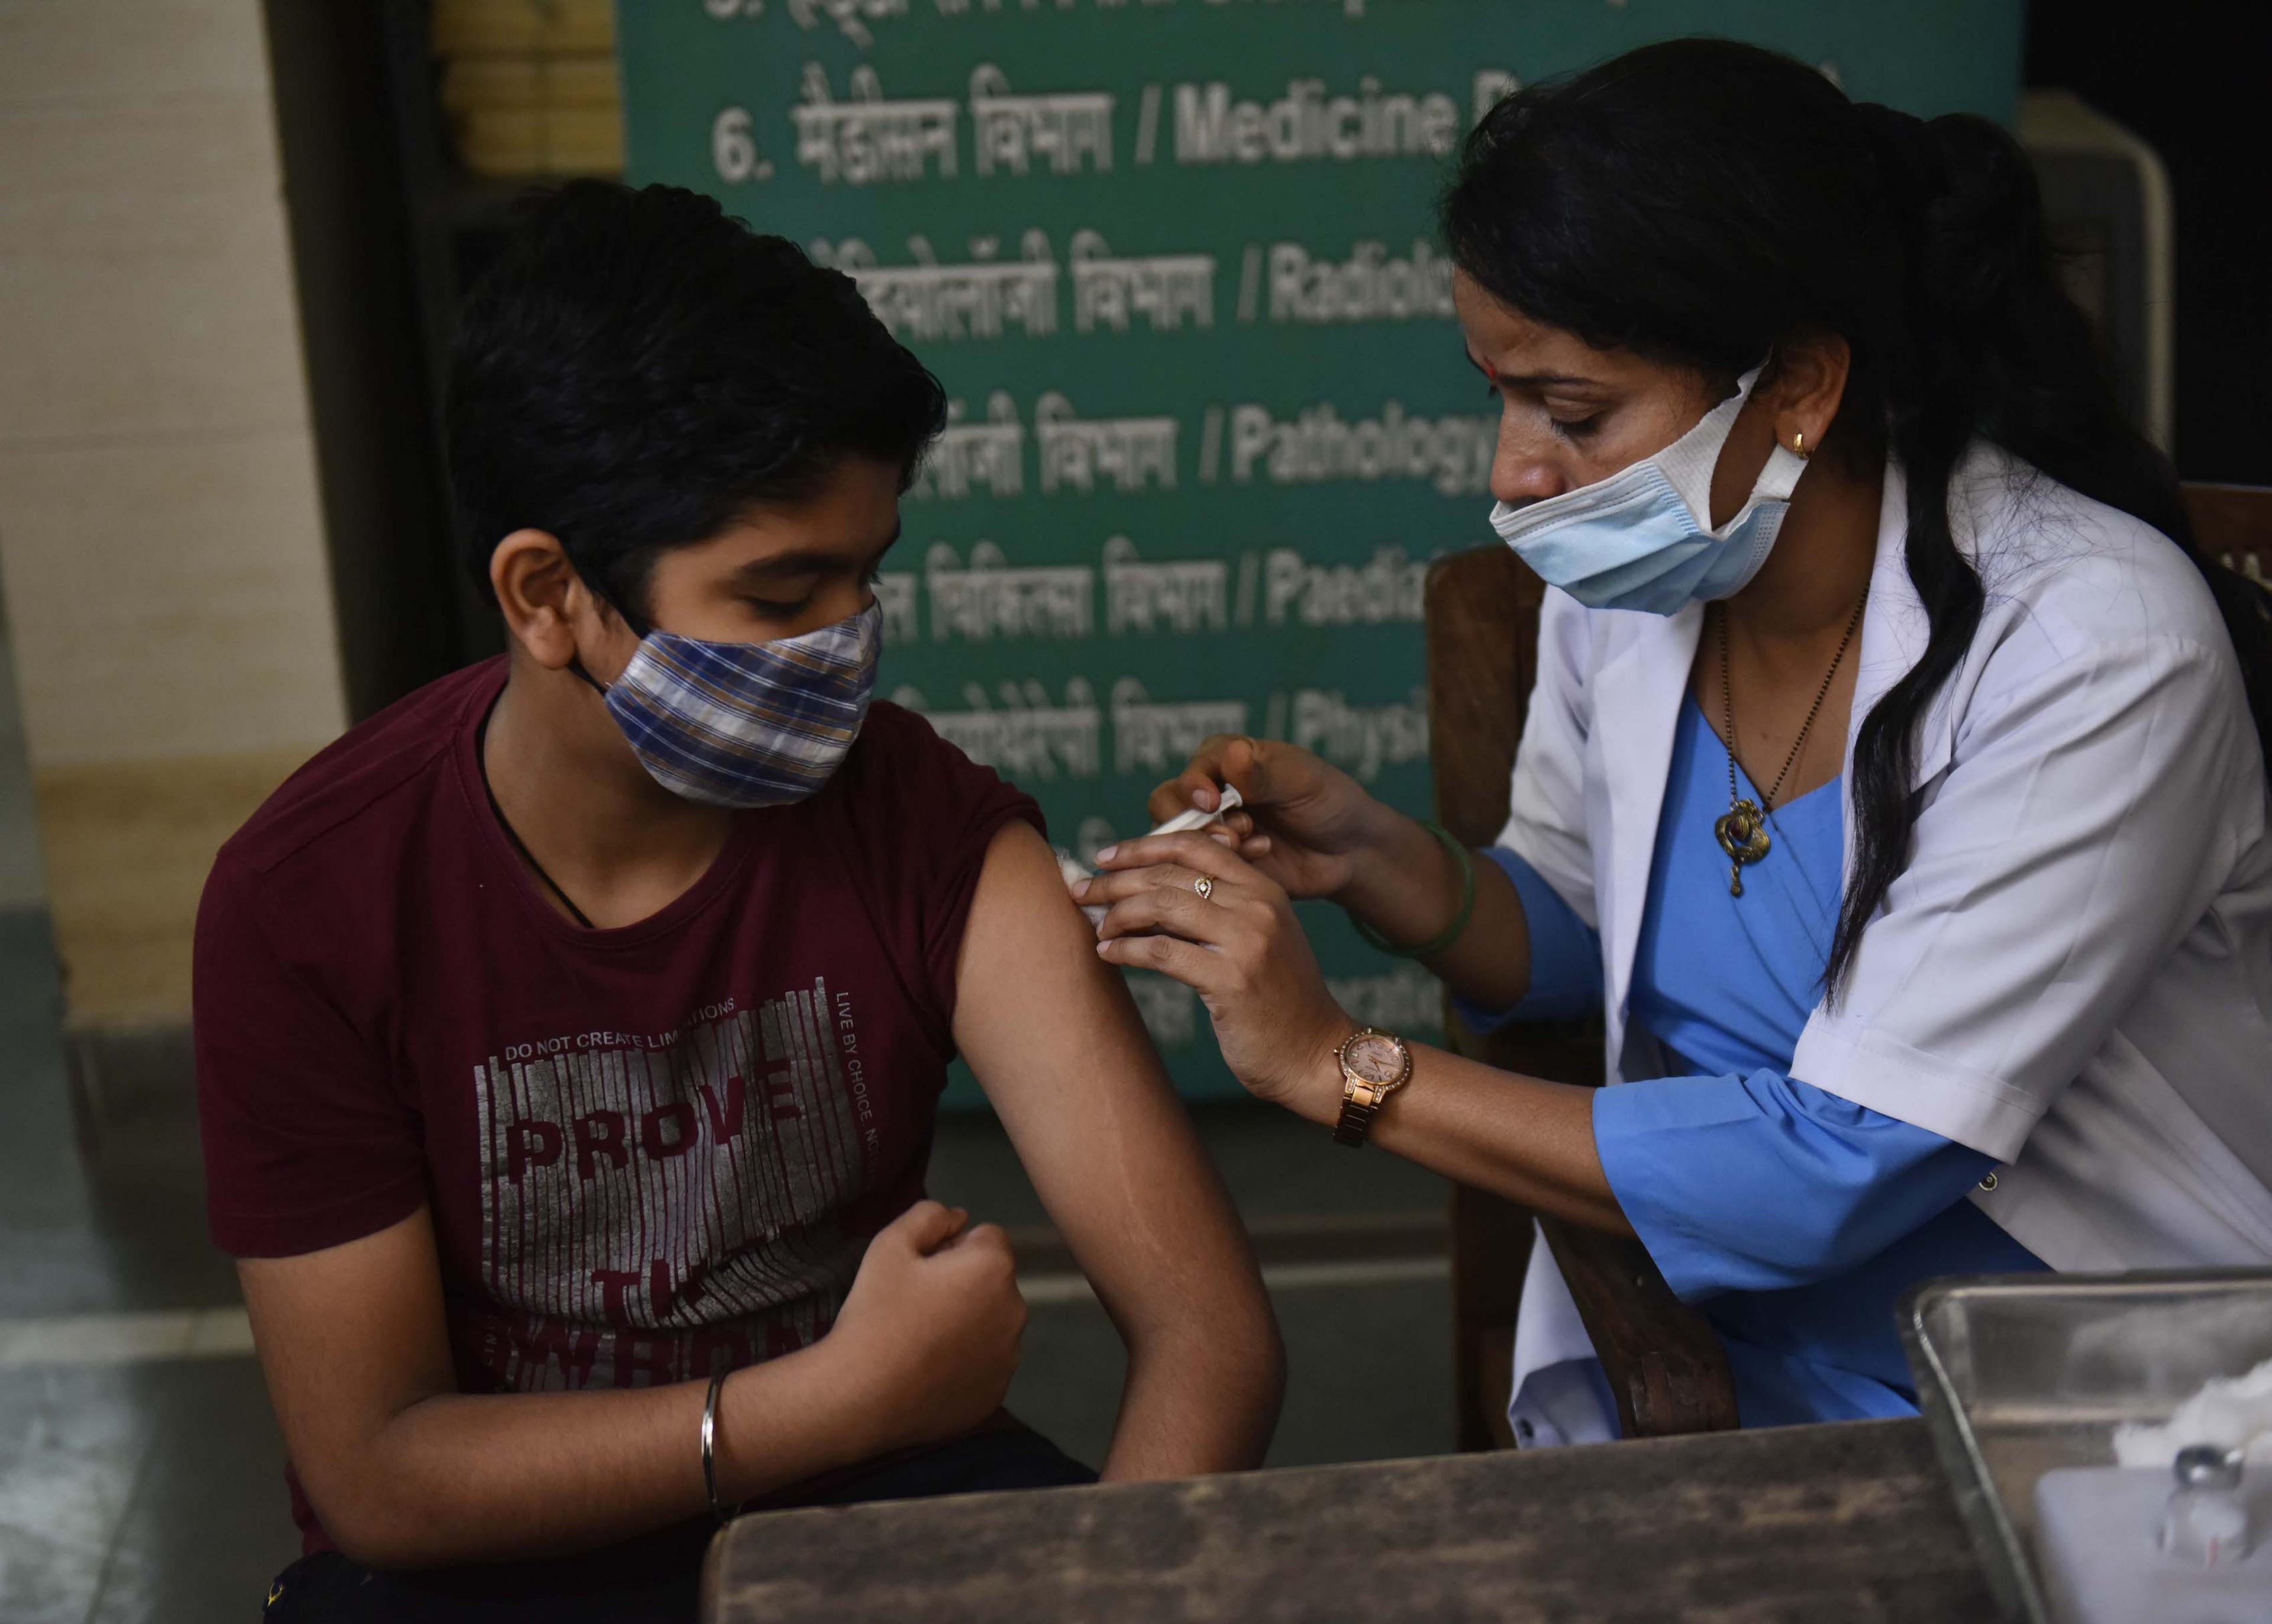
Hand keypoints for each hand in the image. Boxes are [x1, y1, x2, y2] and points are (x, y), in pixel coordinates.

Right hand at [826, 1201, 1025, 1456]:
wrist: (860, 1396)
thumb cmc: (875, 1314)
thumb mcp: (890, 1244)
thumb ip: (930, 1215)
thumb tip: (959, 1216)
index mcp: (994, 1268)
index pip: (986, 1237)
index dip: (950, 1247)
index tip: (920, 1271)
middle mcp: (1015, 1310)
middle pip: (992, 1280)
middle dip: (964, 1283)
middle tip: (917, 1305)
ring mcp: (1009, 1357)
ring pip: (991, 1322)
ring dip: (968, 1322)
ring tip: (921, 1339)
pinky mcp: (996, 1392)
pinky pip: (986, 1363)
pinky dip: (966, 1362)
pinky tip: (929, 1369)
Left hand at [1080, 831, 1349, 1111]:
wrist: (1315, 1054)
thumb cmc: (1278, 1001)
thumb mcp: (1259, 941)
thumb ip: (1220, 911)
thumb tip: (1148, 893)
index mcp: (1265, 890)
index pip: (1196, 846)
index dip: (1143, 846)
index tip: (1105, 857)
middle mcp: (1258, 907)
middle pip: (1172, 874)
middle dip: (1117, 880)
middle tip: (1081, 890)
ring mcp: (1246, 942)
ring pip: (1163, 905)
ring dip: (1117, 913)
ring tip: (1095, 925)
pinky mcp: (1231, 980)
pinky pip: (1163, 951)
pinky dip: (1127, 949)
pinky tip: (1107, 953)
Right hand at [1145, 736, 1389, 903]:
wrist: (1350, 850)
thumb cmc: (1328, 801)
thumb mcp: (1301, 780)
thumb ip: (1262, 772)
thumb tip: (1232, 753)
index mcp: (1225, 760)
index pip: (1190, 771)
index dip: (1193, 786)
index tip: (1212, 802)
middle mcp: (1210, 794)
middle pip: (1167, 806)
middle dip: (1197, 822)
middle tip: (1234, 833)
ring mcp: (1212, 831)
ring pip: (1176, 840)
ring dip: (1208, 845)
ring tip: (1251, 844)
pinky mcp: (1218, 864)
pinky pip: (1197, 868)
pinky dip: (1222, 864)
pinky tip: (1260, 856)